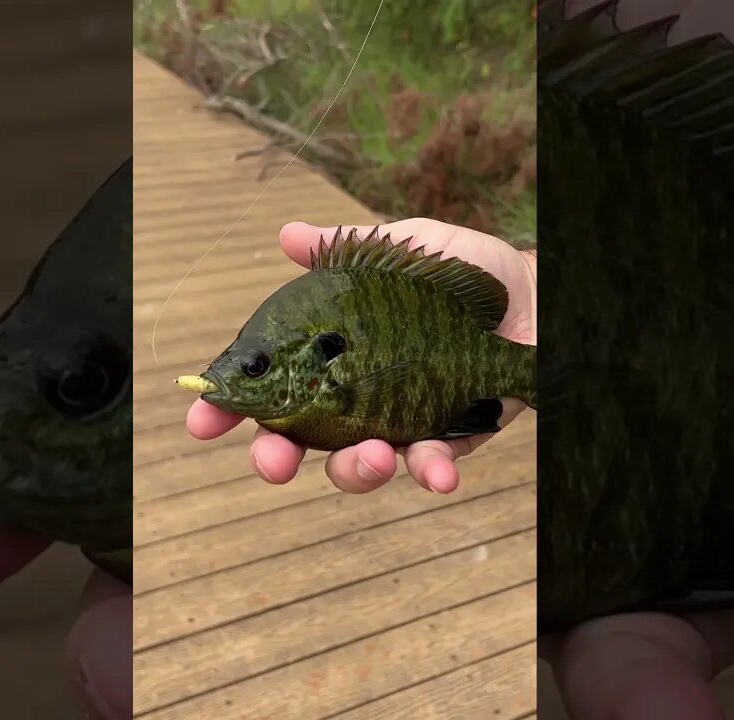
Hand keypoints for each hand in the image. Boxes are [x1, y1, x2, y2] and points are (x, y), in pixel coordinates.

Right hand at [184, 218, 537, 493]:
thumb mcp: (398, 252)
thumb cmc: (457, 274)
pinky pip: (430, 467)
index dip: (228, 410)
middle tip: (272, 464)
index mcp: (330, 357)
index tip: (200, 423)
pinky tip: (438, 472)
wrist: (533, 295)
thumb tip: (288, 234)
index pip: (268, 387)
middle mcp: (354, 398)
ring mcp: (398, 424)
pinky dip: (432, 473)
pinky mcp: (448, 440)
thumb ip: (342, 249)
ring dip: (357, 472)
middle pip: (299, 443)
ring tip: (376, 454)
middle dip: (277, 460)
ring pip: (358, 467)